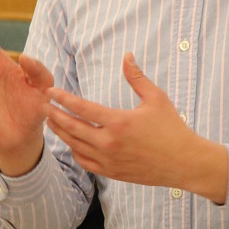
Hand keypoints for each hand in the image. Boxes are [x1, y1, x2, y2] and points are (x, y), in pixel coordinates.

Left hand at [45, 52, 228, 202]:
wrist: (185, 163)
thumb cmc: (172, 128)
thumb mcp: (156, 98)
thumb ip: (137, 77)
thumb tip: (127, 55)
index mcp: (119, 122)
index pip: (82, 108)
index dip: (63, 99)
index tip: (51, 91)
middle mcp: (110, 143)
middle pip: (72, 128)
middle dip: (54, 115)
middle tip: (43, 105)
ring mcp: (110, 160)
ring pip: (75, 146)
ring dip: (61, 133)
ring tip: (51, 121)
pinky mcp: (113, 173)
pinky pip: (85, 162)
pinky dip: (75, 151)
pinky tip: (71, 142)